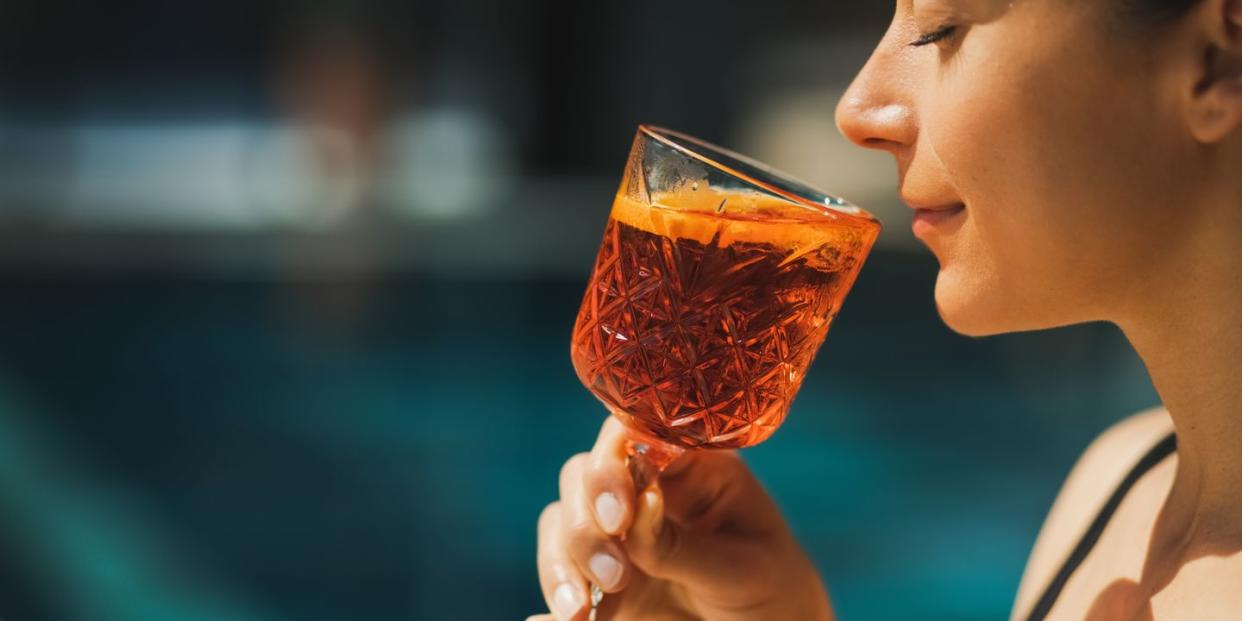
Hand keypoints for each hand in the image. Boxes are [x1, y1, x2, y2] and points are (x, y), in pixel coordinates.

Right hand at [530, 417, 832, 620]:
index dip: (612, 462)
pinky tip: (562, 618)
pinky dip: (557, 592)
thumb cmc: (770, 590)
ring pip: (561, 522)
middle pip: (584, 476)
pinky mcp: (600, 578)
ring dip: (562, 562)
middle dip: (586, 523)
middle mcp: (645, 489)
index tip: (620, 515)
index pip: (634, 434)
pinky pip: (560, 573)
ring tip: (579, 611)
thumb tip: (638, 506)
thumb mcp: (740, 569)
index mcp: (690, 466)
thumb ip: (683, 544)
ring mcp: (618, 534)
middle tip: (614, 576)